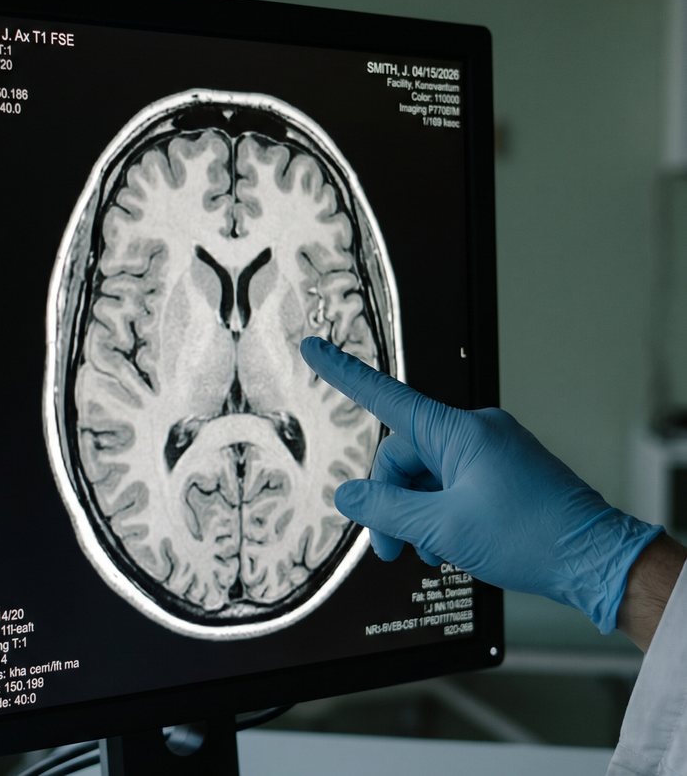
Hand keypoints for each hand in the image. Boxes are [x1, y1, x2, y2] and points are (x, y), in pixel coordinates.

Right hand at [300, 336, 662, 633]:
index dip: (344, 374)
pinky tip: (445, 543)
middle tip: (390, 548)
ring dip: (415, 513)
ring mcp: (489, 450)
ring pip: (426, 474)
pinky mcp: (500, 470)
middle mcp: (473, 431)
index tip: (314, 349)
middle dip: (390, 502)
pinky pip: (451, 482)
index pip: (386, 396)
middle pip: (403, 456)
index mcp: (459, 431)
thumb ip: (387, 509)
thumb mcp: (445, 527)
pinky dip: (439, 511)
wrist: (595, 560)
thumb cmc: (533, 536)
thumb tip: (350, 496)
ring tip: (425, 553)